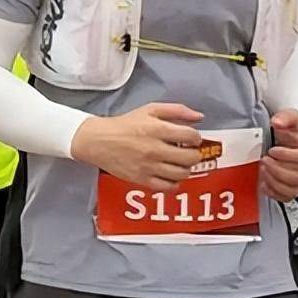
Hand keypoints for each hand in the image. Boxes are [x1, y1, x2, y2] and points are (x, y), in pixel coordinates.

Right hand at [70, 102, 204, 189]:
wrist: (98, 140)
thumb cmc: (125, 124)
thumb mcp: (149, 110)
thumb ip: (176, 110)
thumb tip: (200, 117)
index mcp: (158, 129)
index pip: (192, 136)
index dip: (195, 138)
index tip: (190, 139)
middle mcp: (155, 149)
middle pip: (191, 158)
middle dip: (193, 155)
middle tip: (187, 152)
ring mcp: (149, 166)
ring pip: (182, 174)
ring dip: (185, 169)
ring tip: (178, 163)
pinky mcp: (142, 179)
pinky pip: (168, 187)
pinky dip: (174, 183)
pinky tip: (169, 175)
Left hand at [262, 109, 297, 202]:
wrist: (293, 138)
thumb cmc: (294, 129)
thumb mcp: (291, 117)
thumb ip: (285, 117)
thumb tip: (277, 122)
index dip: (290, 156)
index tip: (273, 150)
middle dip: (278, 170)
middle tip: (264, 160)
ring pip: (293, 189)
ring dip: (274, 181)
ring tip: (262, 169)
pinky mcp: (294, 188)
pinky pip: (286, 197)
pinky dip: (273, 193)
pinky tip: (263, 183)